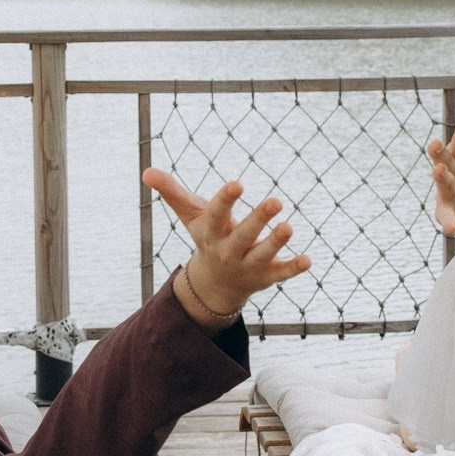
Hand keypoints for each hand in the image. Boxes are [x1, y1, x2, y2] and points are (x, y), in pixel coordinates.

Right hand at [142, 167, 311, 324]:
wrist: (214, 285)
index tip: (237, 183)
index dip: (225, 200)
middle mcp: (228, 251)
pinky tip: (308, 260)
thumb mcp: (190, 216)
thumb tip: (146, 171)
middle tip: (276, 200)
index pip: (216, 216)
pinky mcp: (267, 277)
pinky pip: (281, 274)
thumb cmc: (207, 238)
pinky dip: (294, 268)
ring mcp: (248, 266)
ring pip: (263, 255)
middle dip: (258, 219)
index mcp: (212, 234)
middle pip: (243, 236)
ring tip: (289, 226)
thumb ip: (172, 192)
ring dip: (276, 242)